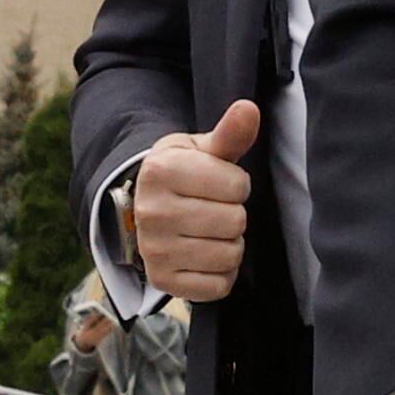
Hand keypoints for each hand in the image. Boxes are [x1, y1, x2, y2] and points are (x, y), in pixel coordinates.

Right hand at [129, 103, 264, 301]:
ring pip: (230, 254)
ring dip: (230, 243)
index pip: (238, 186)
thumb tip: (249, 108)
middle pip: (235, 221)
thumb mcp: (202, 148)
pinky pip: (220, 285)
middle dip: (234, 214)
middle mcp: (152, 213)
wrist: (146, 207)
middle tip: (212, 208)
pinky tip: (204, 255)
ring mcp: (154, 251)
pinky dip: (222, 273)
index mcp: (161, 171)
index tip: (217, 183)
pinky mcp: (163, 282)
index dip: (237, 184)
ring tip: (209, 231)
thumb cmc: (184, 174)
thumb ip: (230, 133)